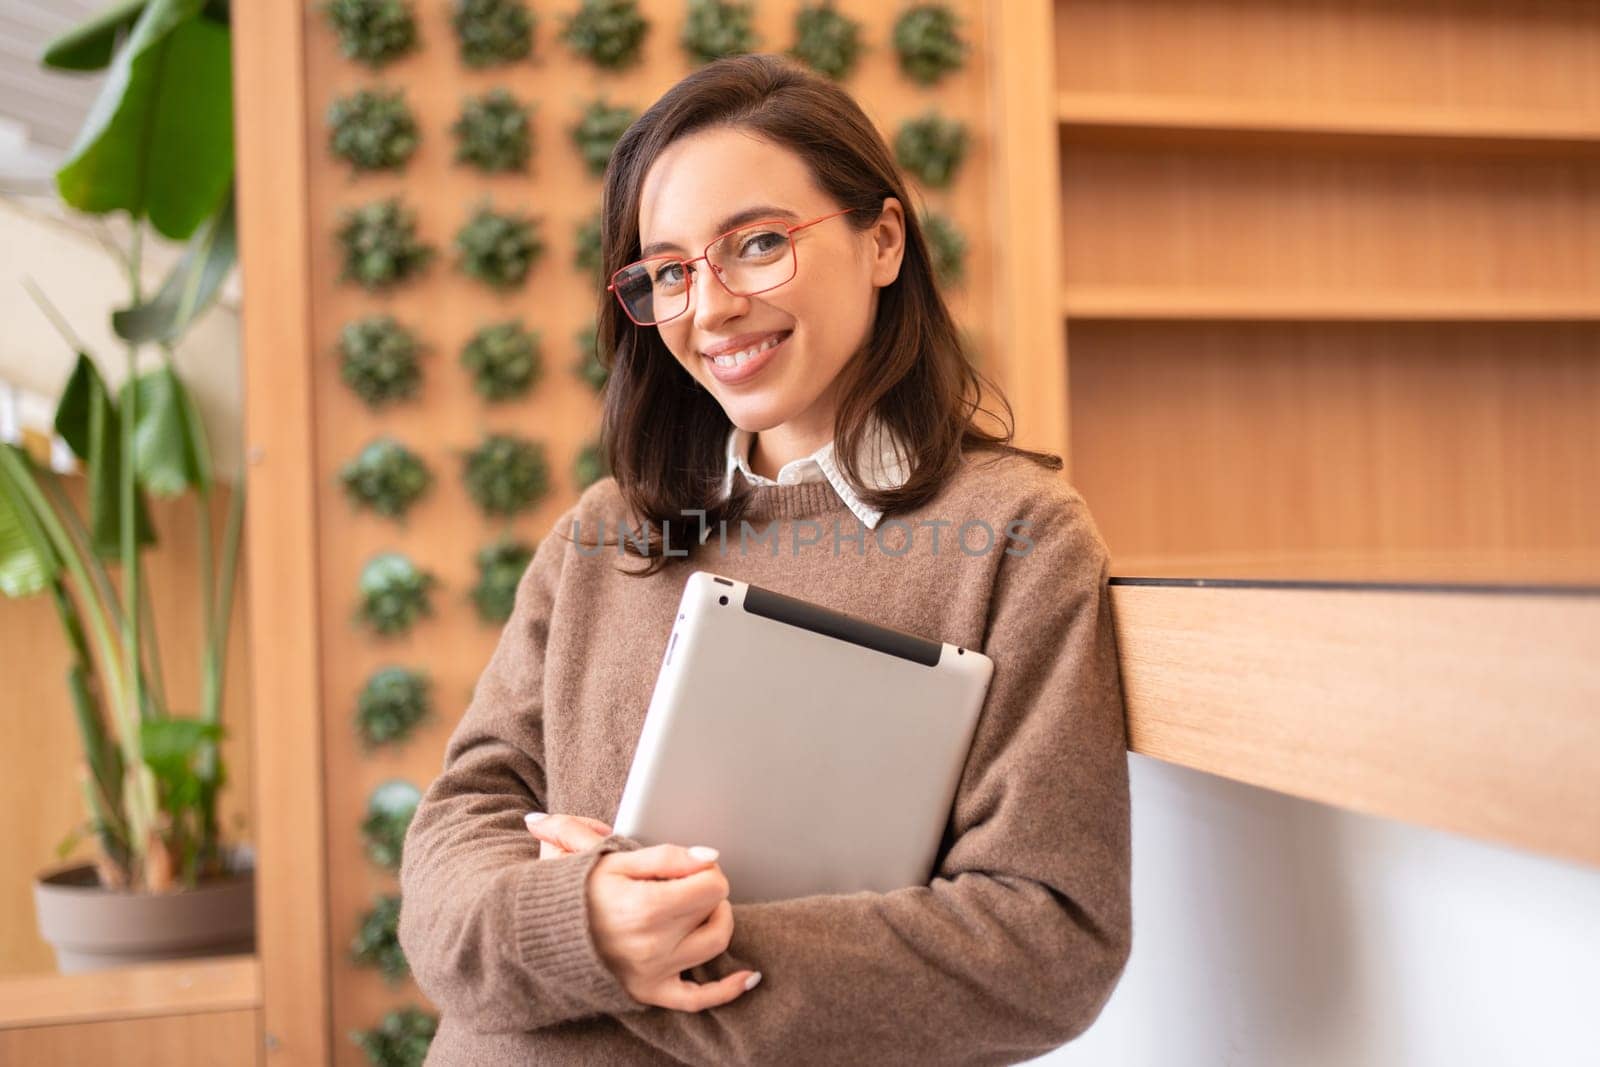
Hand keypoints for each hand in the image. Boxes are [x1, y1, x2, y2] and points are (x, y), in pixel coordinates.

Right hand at [523, 812, 760, 1010]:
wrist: (536, 929)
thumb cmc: (574, 887)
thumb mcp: (611, 857)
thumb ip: (665, 855)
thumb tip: (709, 857)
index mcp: (644, 905)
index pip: (712, 884)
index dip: (707, 869)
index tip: (691, 865)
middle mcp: (652, 944)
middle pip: (714, 909)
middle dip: (706, 890)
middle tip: (685, 882)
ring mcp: (653, 972)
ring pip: (715, 943)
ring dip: (717, 921)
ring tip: (699, 909)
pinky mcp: (650, 992)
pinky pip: (700, 999)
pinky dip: (729, 989)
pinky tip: (748, 975)